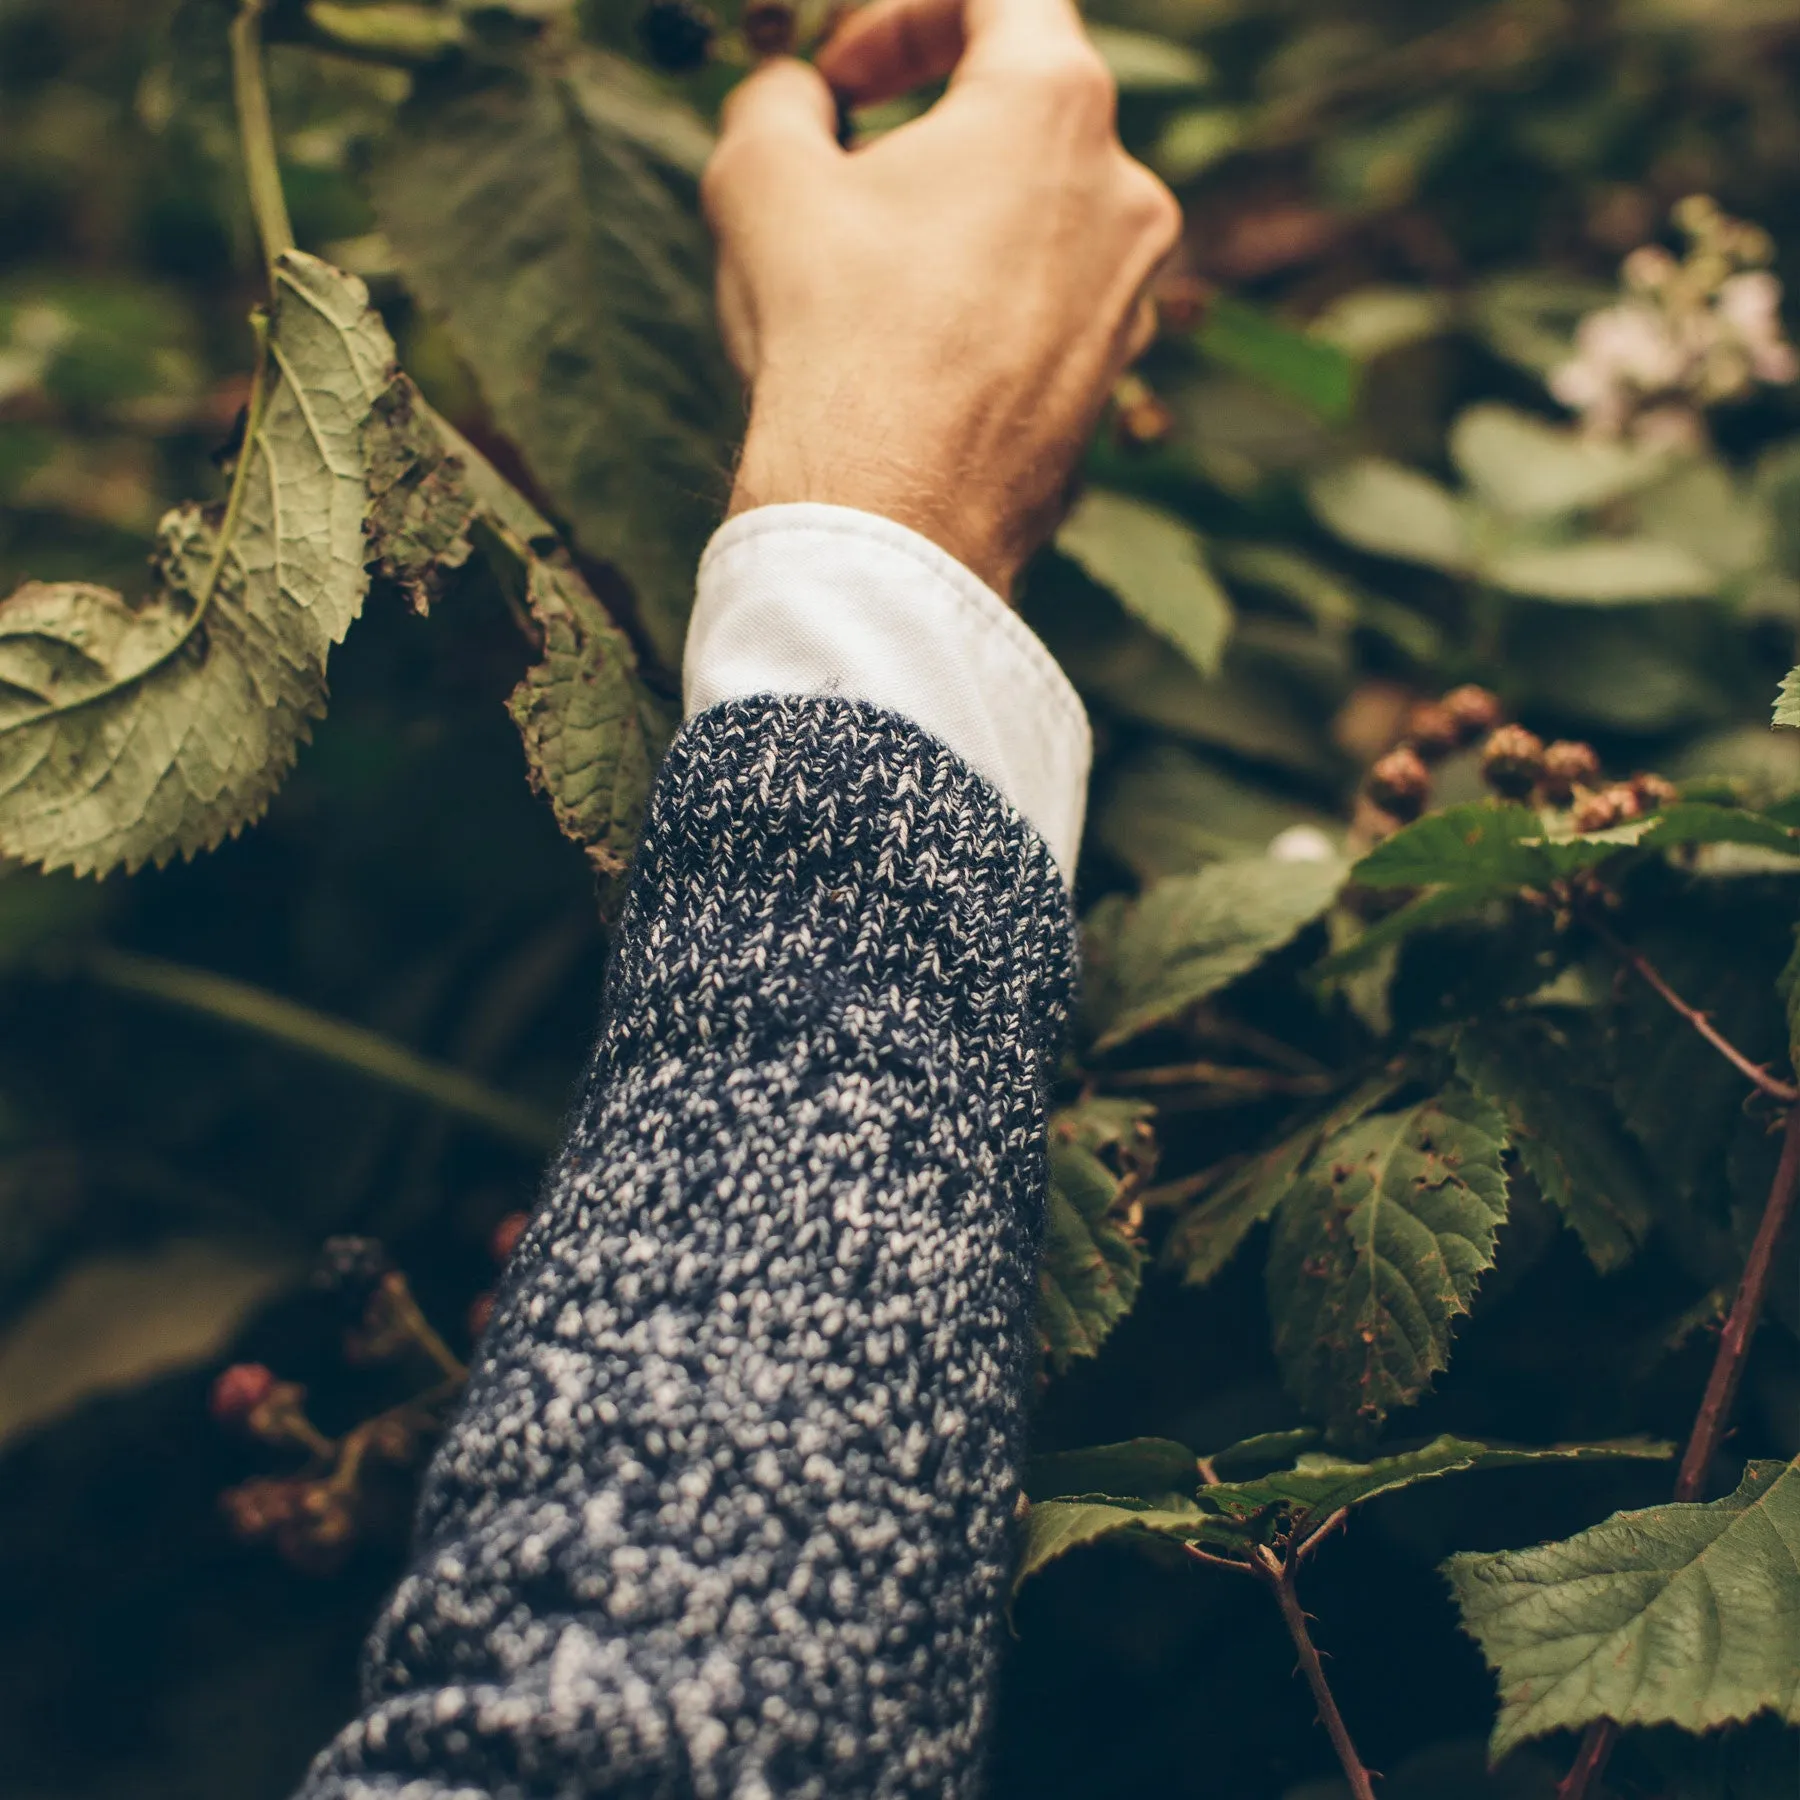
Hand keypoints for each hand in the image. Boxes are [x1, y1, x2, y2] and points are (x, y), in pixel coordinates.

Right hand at [702, 0, 1181, 596]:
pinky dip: (986, 304)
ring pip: (1038, 216)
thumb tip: (795, 96)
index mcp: (1056, 103)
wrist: (892, 527)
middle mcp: (1125, 190)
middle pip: (1023, 110)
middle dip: (924, 125)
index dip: (901, 14)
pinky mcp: (1116, 381)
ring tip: (868, 286)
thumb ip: (779, 97)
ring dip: (956, 222)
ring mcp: (1134, 296)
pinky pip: (1048, 307)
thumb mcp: (761, 179)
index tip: (841, 78)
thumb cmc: (833, 341)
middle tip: (840, 180)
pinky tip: (912, 360)